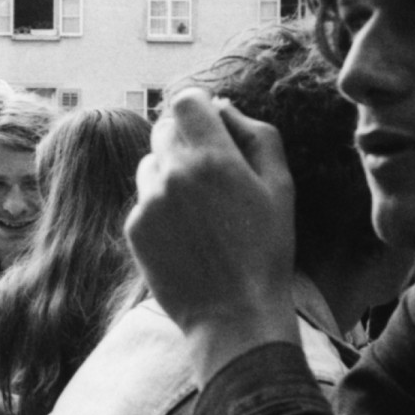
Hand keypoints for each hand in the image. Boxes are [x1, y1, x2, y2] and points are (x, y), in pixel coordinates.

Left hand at [125, 89, 299, 382]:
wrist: (234, 314)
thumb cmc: (266, 250)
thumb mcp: (280, 187)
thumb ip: (256, 135)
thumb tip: (223, 107)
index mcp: (213, 158)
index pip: (185, 101)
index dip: (198, 107)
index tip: (210, 123)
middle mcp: (173, 173)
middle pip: (165, 129)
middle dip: (186, 139)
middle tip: (212, 171)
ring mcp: (148, 201)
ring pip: (150, 163)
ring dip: (169, 172)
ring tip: (201, 208)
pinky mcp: (134, 227)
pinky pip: (143, 200)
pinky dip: (160, 207)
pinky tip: (187, 234)